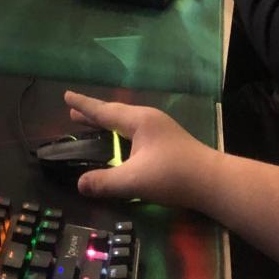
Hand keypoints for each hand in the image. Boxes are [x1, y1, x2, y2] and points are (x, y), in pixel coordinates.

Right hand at [64, 90, 214, 208]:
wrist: (212, 182)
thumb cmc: (172, 175)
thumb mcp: (134, 180)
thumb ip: (105, 182)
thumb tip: (80, 183)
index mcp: (139, 120)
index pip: (104, 111)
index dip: (84, 105)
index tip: (66, 95)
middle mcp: (148, 118)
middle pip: (115, 112)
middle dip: (93, 113)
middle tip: (73, 112)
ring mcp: (160, 128)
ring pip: (126, 121)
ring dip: (107, 123)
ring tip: (91, 124)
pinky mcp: (167, 141)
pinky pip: (134, 130)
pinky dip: (120, 132)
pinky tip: (121, 142)